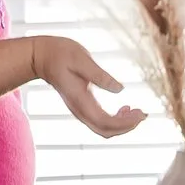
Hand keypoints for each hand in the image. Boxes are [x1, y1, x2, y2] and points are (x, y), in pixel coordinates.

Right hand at [31, 36, 145, 137]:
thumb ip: (100, 76)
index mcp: (80, 100)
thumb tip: (120, 89)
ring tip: (137, 111)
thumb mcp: (81, 59)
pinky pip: (100, 122)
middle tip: (143, 114)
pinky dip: (115, 120)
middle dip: (127, 126)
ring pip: (103, 129)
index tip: (140, 113)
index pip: (105, 122)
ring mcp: (79, 110)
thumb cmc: (60, 54)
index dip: (125, 123)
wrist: (41, 56)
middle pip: (105, 131)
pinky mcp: (82, 106)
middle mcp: (79, 110)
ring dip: (122, 125)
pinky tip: (124, 108)